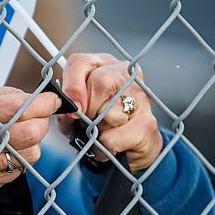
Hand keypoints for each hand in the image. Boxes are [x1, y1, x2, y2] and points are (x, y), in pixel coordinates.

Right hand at [0, 83, 60, 191]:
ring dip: (33, 140)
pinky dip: (20, 156)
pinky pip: (20, 168)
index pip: (20, 108)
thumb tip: (37, 98)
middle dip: (42, 121)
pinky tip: (5, 148)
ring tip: (17, 132)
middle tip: (37, 114)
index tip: (51, 100)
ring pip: (31, 153)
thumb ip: (3, 94)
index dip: (44, 103)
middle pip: (32, 133)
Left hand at [57, 53, 162, 172]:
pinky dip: (106, 146)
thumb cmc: (96, 126)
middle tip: (88, 122)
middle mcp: (126, 75)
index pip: (81, 62)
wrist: (125, 152)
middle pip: (100, 81)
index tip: (71, 106)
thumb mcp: (72, 115)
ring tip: (102, 132)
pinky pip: (115, 137)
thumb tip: (69, 110)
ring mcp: (142, 97)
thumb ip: (66, 108)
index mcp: (103, 66)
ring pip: (110, 112)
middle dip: (88, 109)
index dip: (72, 84)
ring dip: (98, 129)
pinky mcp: (148, 123)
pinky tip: (111, 144)